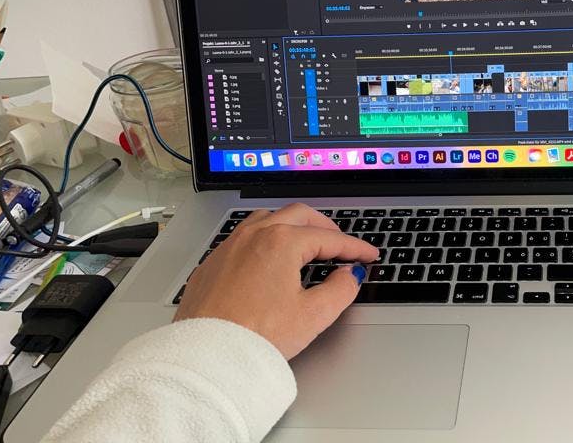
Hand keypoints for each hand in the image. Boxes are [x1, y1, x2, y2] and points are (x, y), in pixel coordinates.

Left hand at [174, 203, 378, 358]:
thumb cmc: (254, 336)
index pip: (328, 238)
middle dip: (324, 226)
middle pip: (298, 215)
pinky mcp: (212, 264)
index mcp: (281, 242)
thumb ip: (340, 289)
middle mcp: (253, 236)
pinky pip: (242, 238)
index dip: (354, 247)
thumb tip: (349, 276)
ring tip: (305, 242)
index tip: (367, 255)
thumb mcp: (313, 315)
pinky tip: (268, 258)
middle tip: (340, 243)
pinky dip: (264, 239)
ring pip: (266, 219)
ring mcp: (229, 247)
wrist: (206, 356)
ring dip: (291, 225)